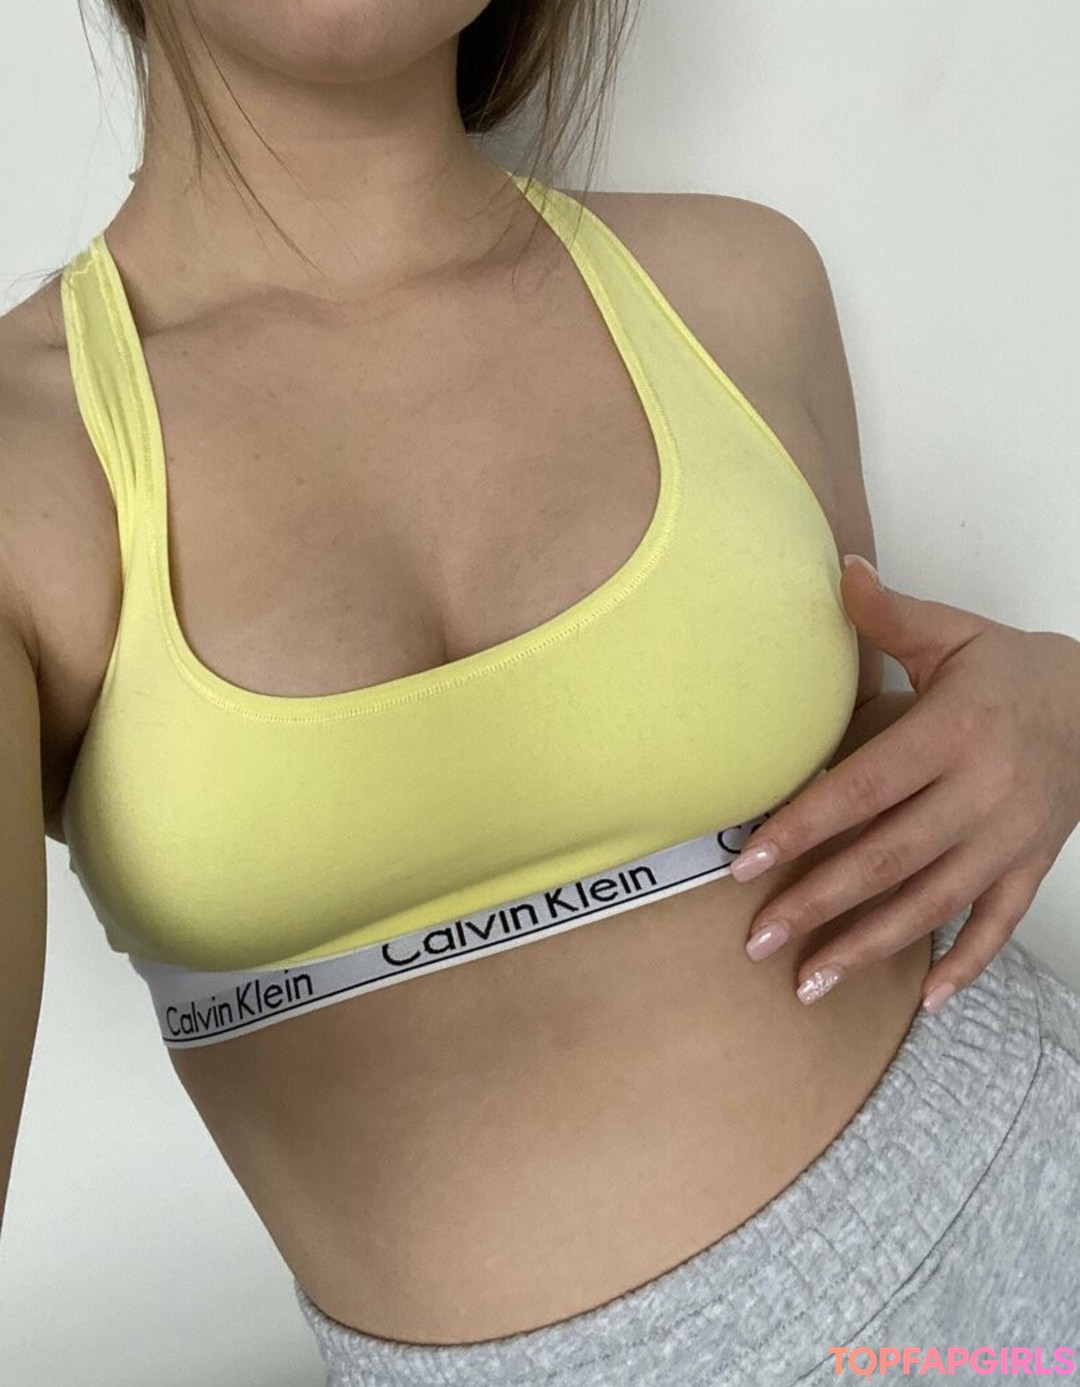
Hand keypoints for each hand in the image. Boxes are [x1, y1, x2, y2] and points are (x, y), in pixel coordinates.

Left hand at [731, 554, 1079, 1012]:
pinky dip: (965, 962)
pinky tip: (923, 997)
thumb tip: (840, 572)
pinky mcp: (1031, 865)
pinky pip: (998, 922)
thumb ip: (892, 616)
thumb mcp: (955, 633)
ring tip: (810, 982)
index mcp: (954, 733)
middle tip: (759, 940)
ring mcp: (1010, 837)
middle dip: (819, 904)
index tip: (747, 861)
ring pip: (933, 902)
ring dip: (869, 946)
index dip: (804, 826)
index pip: (865, 789)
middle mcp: (983, 793)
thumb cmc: (1011, 669)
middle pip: (889, 858)